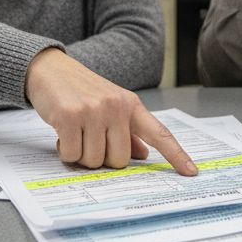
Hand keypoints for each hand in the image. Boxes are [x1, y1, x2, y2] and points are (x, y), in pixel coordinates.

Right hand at [25, 48, 197, 174]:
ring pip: (94, 160)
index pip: (159, 134)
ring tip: (75, 133)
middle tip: (89, 140)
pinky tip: (63, 134)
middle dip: (101, 158)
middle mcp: (116, 107)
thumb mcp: (110, 105)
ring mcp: (93, 111)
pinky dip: (65, 152)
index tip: (192, 173)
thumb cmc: (81, 91)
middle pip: (119, 160)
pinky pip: (72, 155)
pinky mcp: (70, 117)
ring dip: (81, 155)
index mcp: (131, 105)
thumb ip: (128, 131)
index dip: (177, 155)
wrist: (50, 69)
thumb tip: (143, 155)